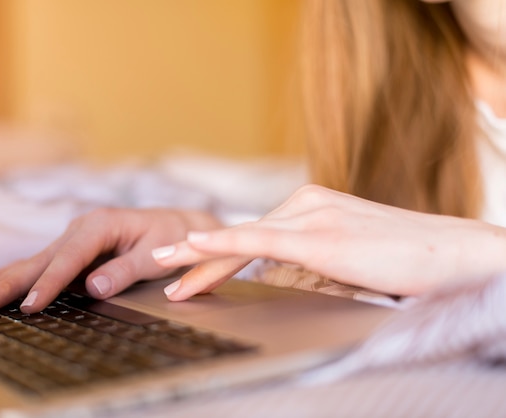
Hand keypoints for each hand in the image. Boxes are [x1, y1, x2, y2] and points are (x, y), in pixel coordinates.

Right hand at [0, 207, 221, 312]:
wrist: (178, 225)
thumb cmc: (170, 237)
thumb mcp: (156, 254)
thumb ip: (125, 270)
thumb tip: (94, 288)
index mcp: (101, 224)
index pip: (70, 257)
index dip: (50, 282)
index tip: (30, 305)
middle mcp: (83, 227)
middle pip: (43, 257)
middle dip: (12, 280)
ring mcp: (75, 236)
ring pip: (36, 260)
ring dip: (5, 278)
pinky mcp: (73, 248)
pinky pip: (42, 262)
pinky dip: (17, 273)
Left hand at [153, 185, 505, 300]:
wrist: (451, 253)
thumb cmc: (404, 259)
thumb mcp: (348, 255)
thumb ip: (313, 258)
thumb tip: (286, 274)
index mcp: (310, 207)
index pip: (250, 232)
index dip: (215, 253)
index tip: (186, 266)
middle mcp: (305, 204)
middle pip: (238, 235)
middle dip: (196, 255)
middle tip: (159, 264)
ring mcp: (310, 217)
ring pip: (240, 238)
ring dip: (199, 258)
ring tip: (163, 270)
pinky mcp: (318, 236)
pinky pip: (258, 240)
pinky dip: (222, 245)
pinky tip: (195, 250)